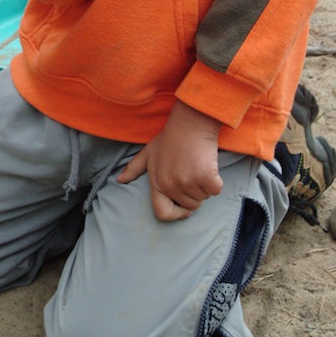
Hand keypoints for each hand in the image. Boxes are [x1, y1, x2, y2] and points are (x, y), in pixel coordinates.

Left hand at [118, 101, 222, 221]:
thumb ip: (134, 168)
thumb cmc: (170, 137)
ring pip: (203, 198)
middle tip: (192, 172)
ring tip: (198, 165)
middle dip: (194, 193)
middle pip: (190, 206)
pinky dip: (216, 181)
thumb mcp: (148, 152)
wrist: (189, 122)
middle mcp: (170, 184)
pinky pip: (215, 190)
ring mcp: (187, 181)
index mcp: (156, 182)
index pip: (162, 213)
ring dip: (204, 186)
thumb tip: (120, 180)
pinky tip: (208, 165)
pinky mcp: (205, 176)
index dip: (176, 214)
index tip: (185, 207)